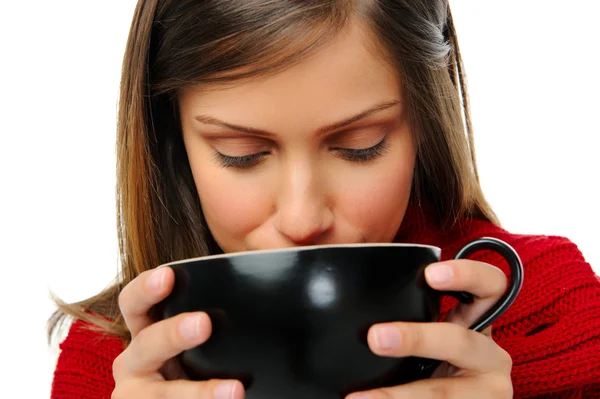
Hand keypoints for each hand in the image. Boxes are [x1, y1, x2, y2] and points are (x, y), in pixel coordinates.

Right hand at [111, 267, 244, 398]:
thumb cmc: (194, 362)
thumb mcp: (197, 336)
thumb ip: (216, 310)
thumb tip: (265, 264)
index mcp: (144, 329)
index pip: (135, 302)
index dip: (147, 287)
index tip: (169, 275)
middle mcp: (135, 360)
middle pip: (148, 343)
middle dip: (173, 334)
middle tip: (203, 324)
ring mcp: (140, 394)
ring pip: (161, 394)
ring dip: (197, 392)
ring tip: (235, 390)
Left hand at [346, 260, 512, 398]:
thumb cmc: (429, 368)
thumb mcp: (428, 340)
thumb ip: (409, 317)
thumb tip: (342, 299)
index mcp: (478, 324)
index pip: (490, 287)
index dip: (467, 275)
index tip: (430, 274)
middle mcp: (489, 355)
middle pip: (461, 341)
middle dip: (417, 338)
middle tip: (376, 337)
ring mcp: (487, 391)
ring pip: (445, 392)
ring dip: (400, 395)